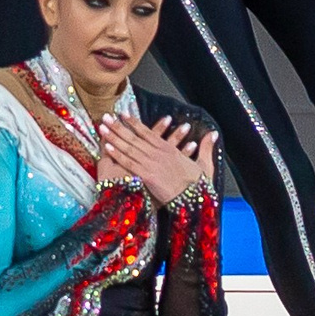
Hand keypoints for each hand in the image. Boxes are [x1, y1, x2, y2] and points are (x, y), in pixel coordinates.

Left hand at [97, 112, 214, 205]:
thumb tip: (212, 134)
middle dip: (118, 127)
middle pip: (134, 137)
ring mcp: (152, 163)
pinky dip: (118, 154)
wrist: (195, 201)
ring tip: (102, 127)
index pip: (148, 132)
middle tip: (105, 117)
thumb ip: (206, 148)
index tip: (122, 114)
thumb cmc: (200, 186)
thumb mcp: (205, 164)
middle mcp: (158, 153)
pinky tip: (107, 147)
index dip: (134, 123)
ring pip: (129, 148)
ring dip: (114, 137)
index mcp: (169, 149)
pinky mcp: (147, 176)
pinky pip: (129, 163)